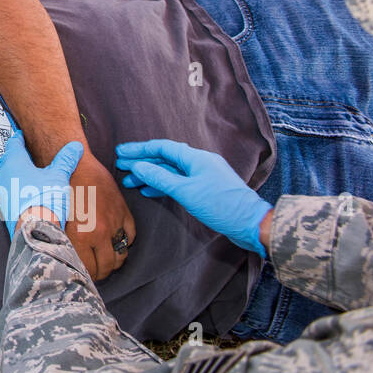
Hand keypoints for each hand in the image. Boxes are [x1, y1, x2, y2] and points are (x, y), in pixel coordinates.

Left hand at [0, 131, 82, 236]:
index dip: (20, 138)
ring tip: (32, 173)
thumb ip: (66, 159)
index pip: (14, 142)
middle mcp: (4, 174)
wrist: (35, 230)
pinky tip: (29, 192)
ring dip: (18, 172)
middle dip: (19, 155)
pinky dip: (18, 187)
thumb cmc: (44, 202)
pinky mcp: (5, 205)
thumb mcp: (59, 176)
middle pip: (9, 158)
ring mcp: (2, 191)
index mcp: (14, 162)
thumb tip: (74, 147)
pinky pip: (10, 190)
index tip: (23, 135)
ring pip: (9, 175)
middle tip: (28, 153)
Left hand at [65, 153, 135, 280]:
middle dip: (100, 273)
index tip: (82, 275)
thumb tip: (62, 260)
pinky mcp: (122, 211)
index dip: (84, 275)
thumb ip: (60, 241)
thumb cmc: (56, 190)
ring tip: (106, 260)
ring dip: (114, 261)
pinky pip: (130, 236)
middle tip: (95, 272)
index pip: (85, 270)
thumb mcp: (53, 219)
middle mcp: (96, 233)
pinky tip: (116, 241)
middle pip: (105, 268)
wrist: (72, 164)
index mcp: (75, 236)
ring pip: (120, 256)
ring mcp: (111, 223)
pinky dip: (125, 241)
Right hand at [116, 139, 270, 256]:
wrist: (251, 224)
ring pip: (171, 172)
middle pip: (166, 159)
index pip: (162, 148)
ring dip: (151, 176)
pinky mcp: (206, 189)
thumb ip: (160, 178)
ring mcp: (203, 176)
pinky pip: (179, 182)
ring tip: (131, 182)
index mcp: (196, 158)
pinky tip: (150, 190)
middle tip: (121, 167)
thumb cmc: (221, 206)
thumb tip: (139, 167)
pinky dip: (164, 185)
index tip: (122, 152)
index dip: (140, 149)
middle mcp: (200, 163)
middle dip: (143, 163)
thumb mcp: (186, 191)